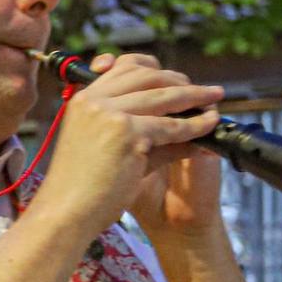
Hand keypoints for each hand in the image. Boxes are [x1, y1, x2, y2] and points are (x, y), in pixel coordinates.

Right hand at [38, 52, 222, 235]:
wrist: (66, 214)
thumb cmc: (82, 189)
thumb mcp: (105, 147)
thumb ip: (136, 129)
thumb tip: (180, 121)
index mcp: (84, 100)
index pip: (123, 68)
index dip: (153, 70)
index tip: (175, 78)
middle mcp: (94, 100)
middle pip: (146, 76)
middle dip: (180, 81)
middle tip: (204, 89)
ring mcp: (109, 114)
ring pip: (163, 97)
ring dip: (195, 96)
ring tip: (215, 98)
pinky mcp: (126, 133)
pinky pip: (170, 125)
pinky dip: (194, 125)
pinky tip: (209, 125)